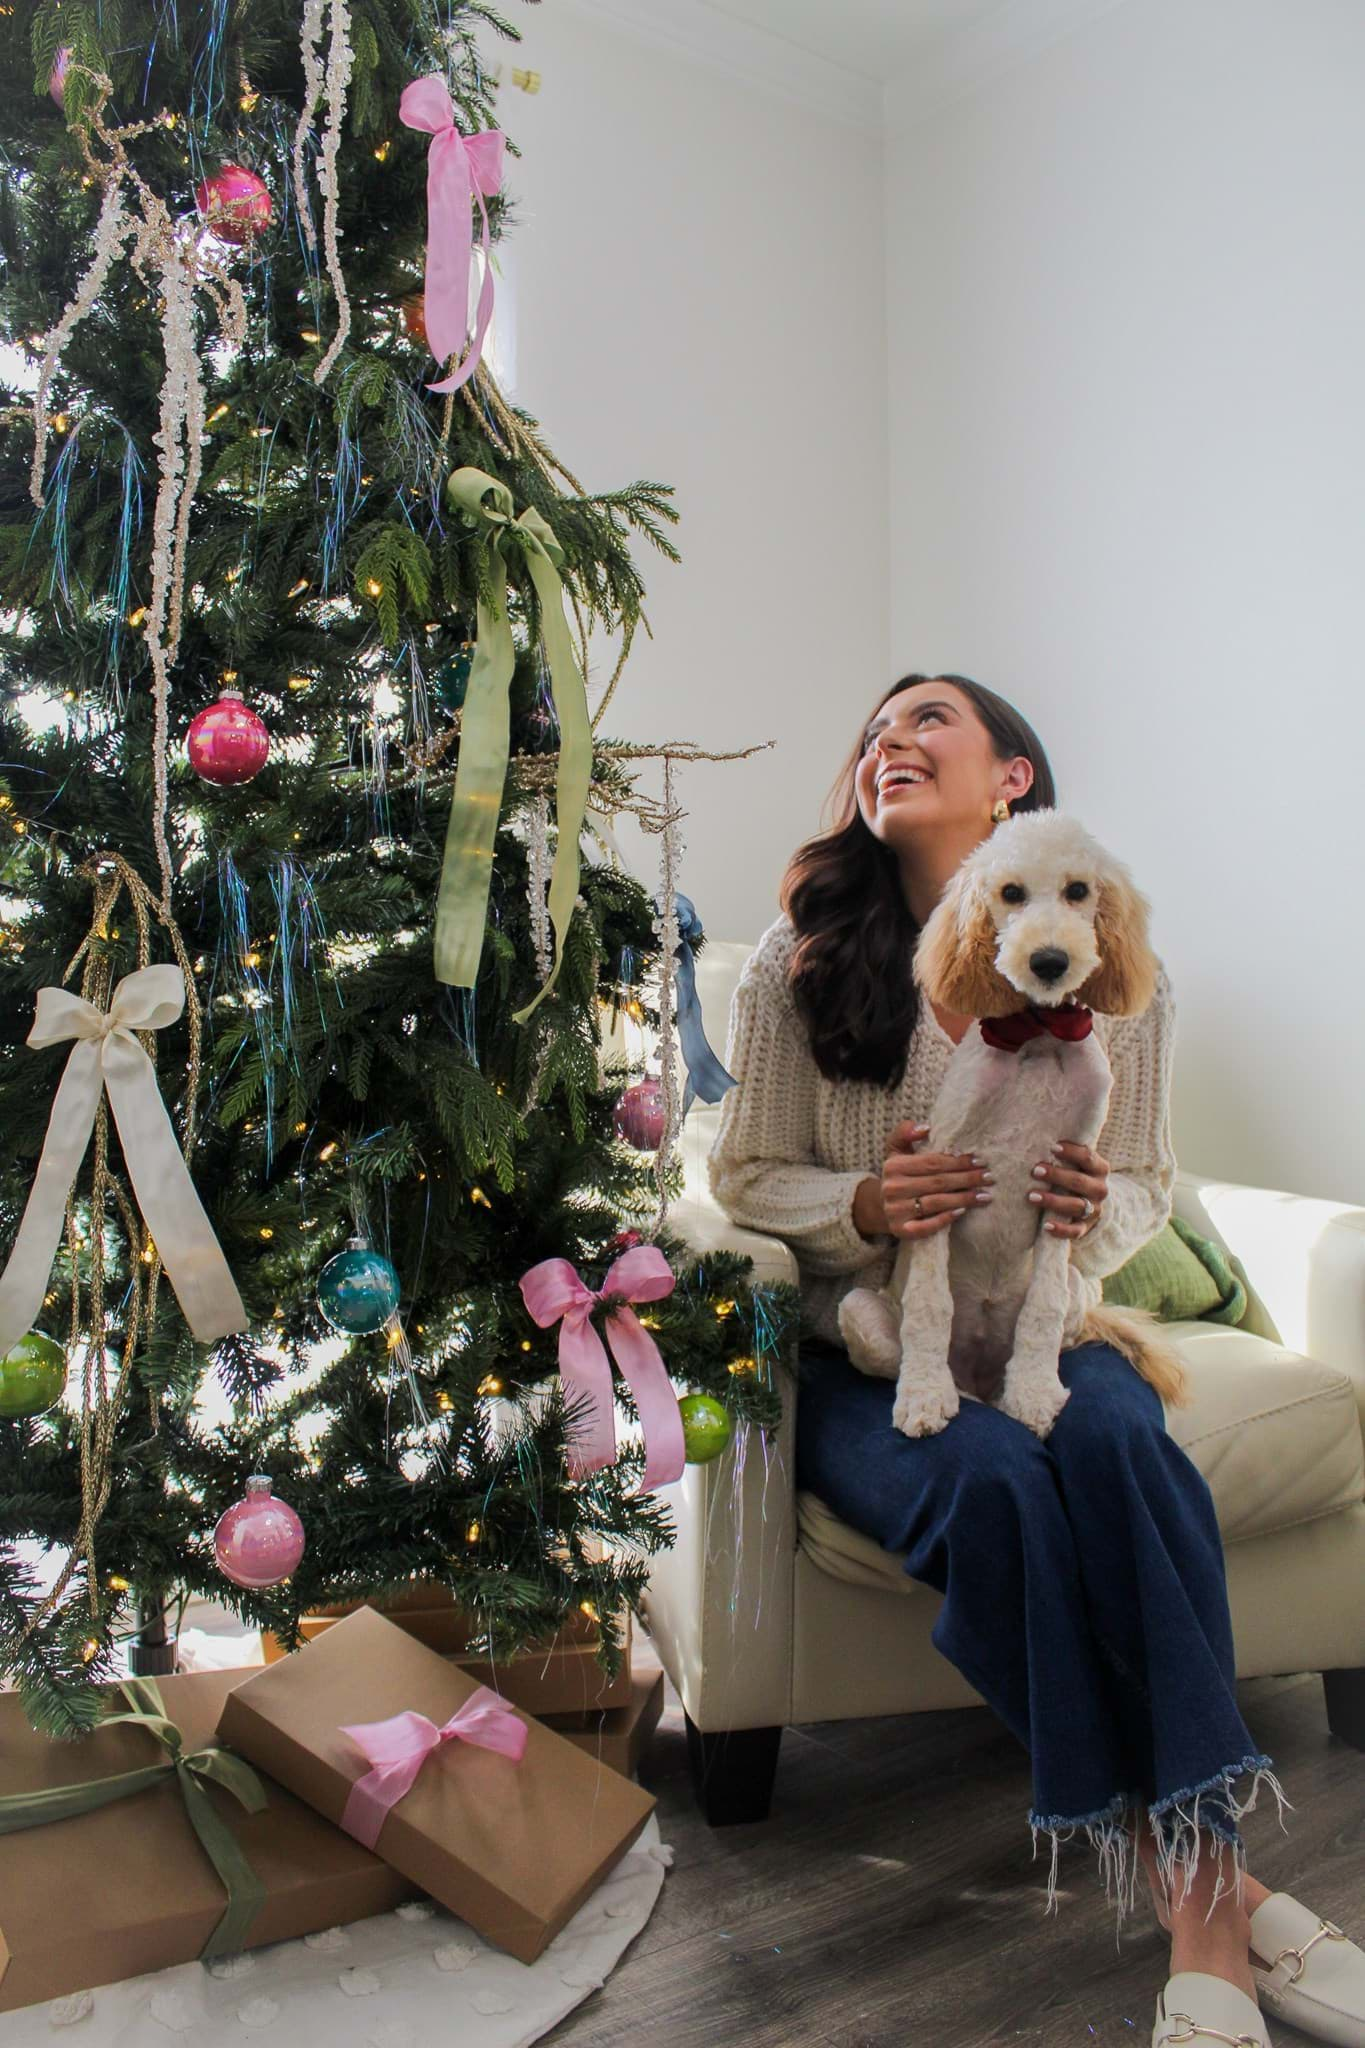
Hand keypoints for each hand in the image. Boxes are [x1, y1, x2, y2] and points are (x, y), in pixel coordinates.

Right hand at [856, 1122, 991, 1241]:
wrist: (881, 1206)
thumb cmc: (899, 1174)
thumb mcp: (897, 1149)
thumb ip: (906, 1132)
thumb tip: (925, 1128)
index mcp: (893, 1166)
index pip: (932, 1163)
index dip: (958, 1161)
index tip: (979, 1161)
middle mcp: (892, 1188)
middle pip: (938, 1182)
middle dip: (967, 1179)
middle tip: (989, 1177)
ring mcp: (895, 1211)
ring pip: (936, 1203)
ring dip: (964, 1199)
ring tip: (984, 1195)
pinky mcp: (900, 1230)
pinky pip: (926, 1227)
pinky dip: (945, 1219)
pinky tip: (963, 1212)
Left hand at [1028, 1140, 1109, 1238]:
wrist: (1089, 1202)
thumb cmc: (1072, 1172)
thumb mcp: (1075, 1161)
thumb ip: (1063, 1150)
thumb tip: (1035, 1126)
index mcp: (1100, 1168)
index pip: (1088, 1157)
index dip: (1071, 1152)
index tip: (1052, 1147)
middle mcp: (1100, 1189)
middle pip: (1079, 1181)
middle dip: (1056, 1176)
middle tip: (1035, 1171)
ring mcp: (1094, 1209)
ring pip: (1076, 1206)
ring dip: (1053, 1201)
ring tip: (1031, 1196)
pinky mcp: (1086, 1227)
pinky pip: (1076, 1231)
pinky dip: (1061, 1229)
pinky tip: (1045, 1225)